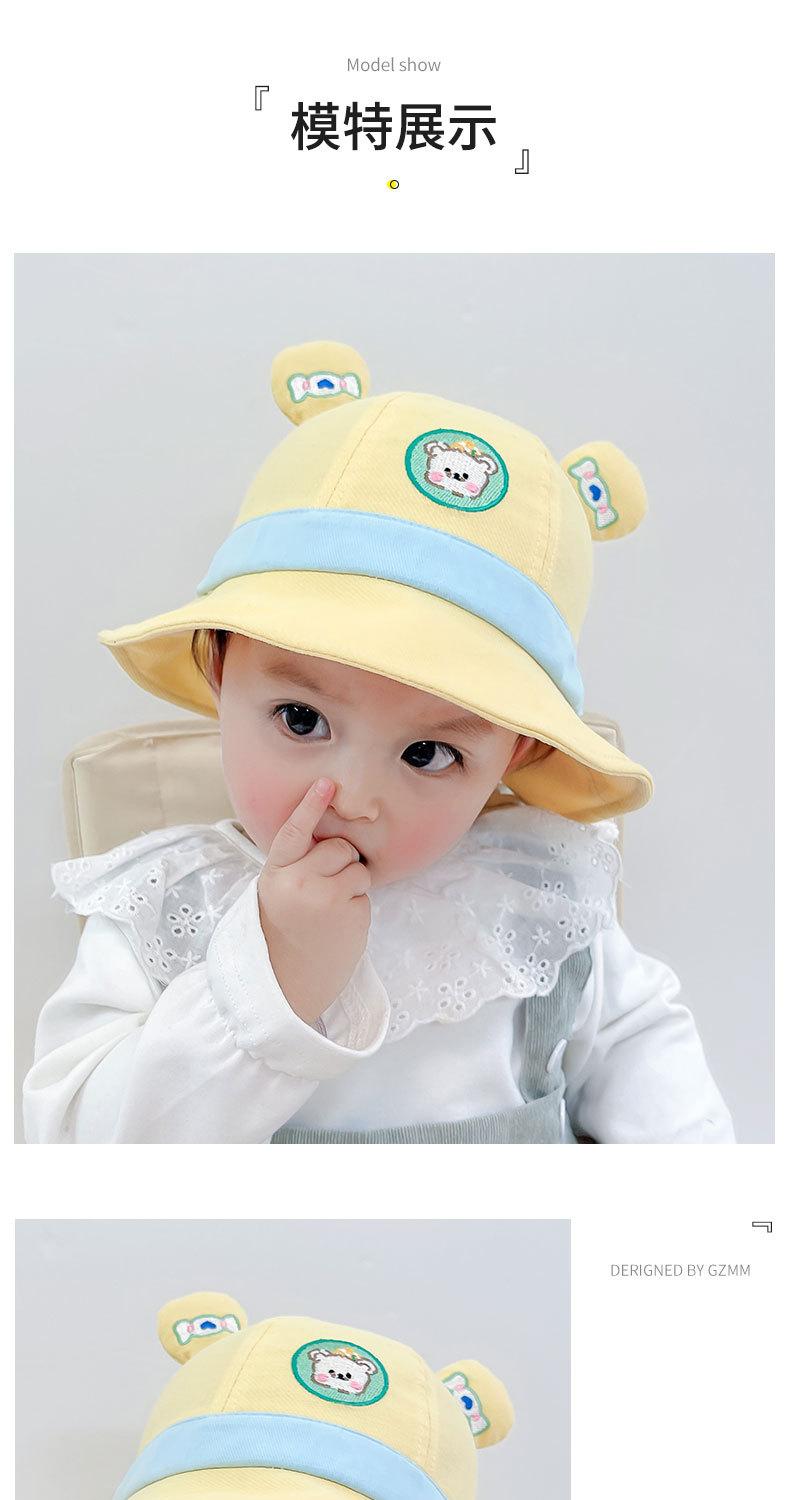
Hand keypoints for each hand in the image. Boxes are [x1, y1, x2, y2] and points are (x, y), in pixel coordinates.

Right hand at [257, 778, 371, 1025]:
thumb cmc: (282, 932)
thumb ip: (295, 864)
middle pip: (336, 847)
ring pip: (356, 866)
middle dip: (338, 861)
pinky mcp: (352, 914)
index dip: (310, 806)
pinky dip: (356, 902)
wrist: (286, 983)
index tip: (327, 783)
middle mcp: (299, 883)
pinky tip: (338, 923)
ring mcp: (327, 899)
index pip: (295, 833)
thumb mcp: (275, 892)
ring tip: (330, 908)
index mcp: (276, 875)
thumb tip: (328, 836)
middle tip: (323, 888)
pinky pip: (365, 891)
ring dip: (351, 882)